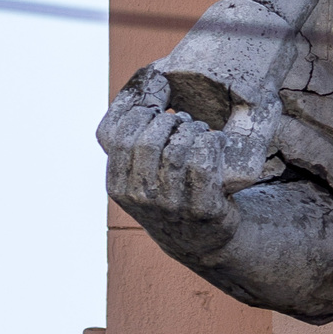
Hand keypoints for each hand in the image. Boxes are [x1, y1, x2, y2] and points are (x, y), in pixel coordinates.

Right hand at [97, 68, 277, 252]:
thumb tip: (137, 93)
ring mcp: (173, 207)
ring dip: (191, 129)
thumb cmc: (166, 195)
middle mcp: (142, 199)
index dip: (139, 114)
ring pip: (177, 149)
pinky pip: (204, 161)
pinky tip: (215, 140)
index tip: (155, 109)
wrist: (199, 240)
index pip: (120, 138)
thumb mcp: (136, 177)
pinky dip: (211, 142)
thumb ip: (127, 144)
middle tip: (179, 119)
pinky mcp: (204, 209)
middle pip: (148, 141)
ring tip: (197, 129)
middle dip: (166, 120)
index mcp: (118, 187)